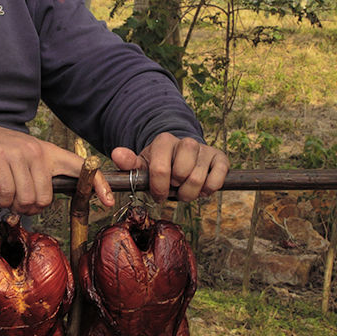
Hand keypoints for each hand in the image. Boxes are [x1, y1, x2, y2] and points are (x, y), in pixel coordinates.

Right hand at [0, 126, 112, 212]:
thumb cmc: (8, 157)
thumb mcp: (34, 161)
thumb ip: (47, 178)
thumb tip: (48, 204)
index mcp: (52, 153)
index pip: (81, 168)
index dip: (98, 184)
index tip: (109, 201)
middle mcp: (38, 152)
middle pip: (45, 198)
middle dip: (31, 208)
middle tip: (20, 202)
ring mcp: (18, 154)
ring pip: (26, 199)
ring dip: (15, 206)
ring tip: (8, 197)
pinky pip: (7, 195)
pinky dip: (1, 201)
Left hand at [112, 132, 228, 202]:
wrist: (182, 158)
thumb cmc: (160, 165)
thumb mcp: (142, 165)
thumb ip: (129, 163)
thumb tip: (116, 154)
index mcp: (164, 141)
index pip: (160, 170)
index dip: (159, 189)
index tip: (158, 194)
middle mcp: (186, 142)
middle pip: (181, 175)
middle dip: (175, 191)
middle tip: (173, 189)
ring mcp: (204, 149)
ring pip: (198, 180)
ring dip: (190, 193)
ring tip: (185, 190)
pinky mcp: (220, 158)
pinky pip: (217, 180)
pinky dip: (208, 190)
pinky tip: (201, 187)